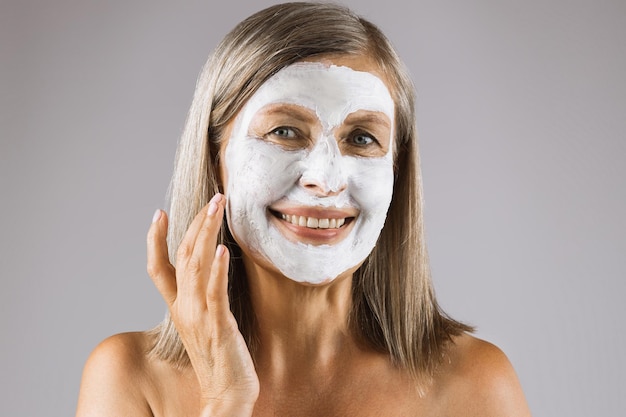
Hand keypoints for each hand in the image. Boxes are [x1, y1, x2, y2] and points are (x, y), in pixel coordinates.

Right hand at [147, 193, 258, 415]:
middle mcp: (184, 309)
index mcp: (179, 308)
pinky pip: (214, 293)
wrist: (227, 395)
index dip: (155, 240)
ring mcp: (199, 317)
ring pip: (196, 266)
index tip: (159, 213)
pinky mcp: (218, 327)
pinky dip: (217, 269)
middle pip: (182, 257)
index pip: (158, 268)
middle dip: (196, 223)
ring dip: (206, 233)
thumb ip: (203, 298)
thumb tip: (213, 270)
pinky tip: (222, 250)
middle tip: (213, 197)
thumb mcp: (206, 323)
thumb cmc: (221, 358)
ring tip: (218, 207)